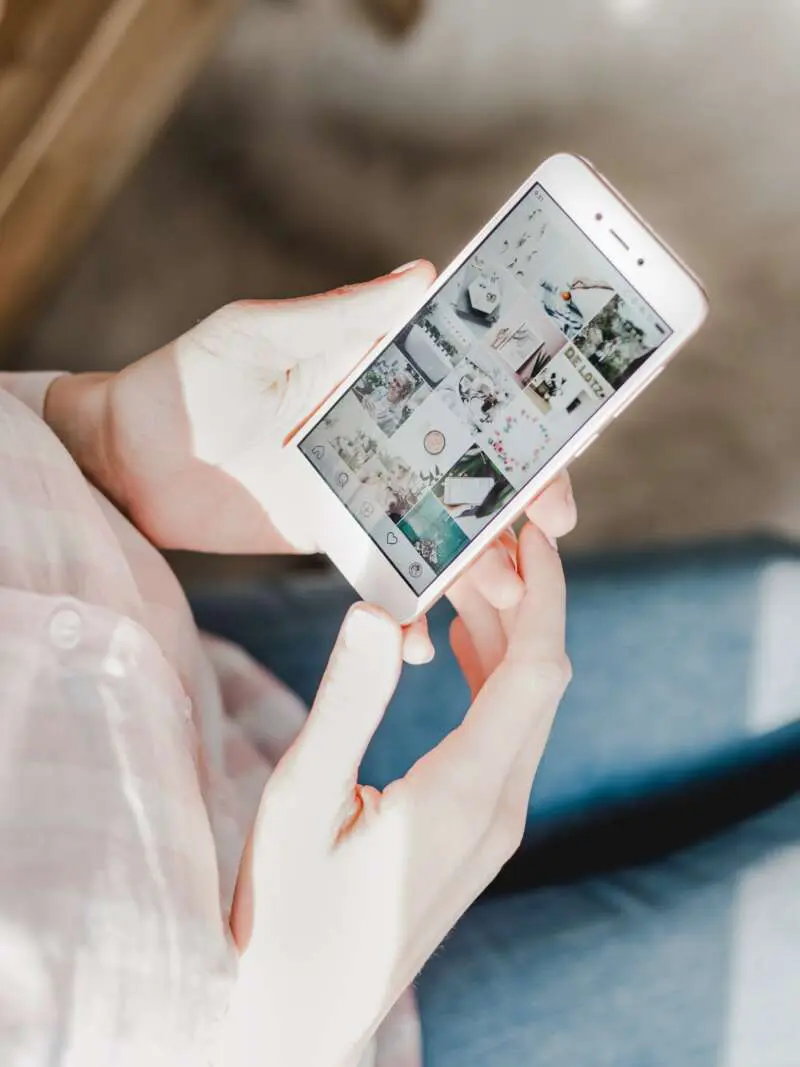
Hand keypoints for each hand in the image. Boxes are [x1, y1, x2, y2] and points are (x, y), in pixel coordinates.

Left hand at [44, 264, 575, 662]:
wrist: (128, 456)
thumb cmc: (191, 376)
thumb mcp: (263, 335)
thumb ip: (342, 316)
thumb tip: (422, 274)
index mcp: (386, 376)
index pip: (477, 392)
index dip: (528, 415)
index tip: (568, 439)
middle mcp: (390, 434)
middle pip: (477, 467)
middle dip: (520, 498)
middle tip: (549, 529)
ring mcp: (368, 491)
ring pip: (444, 525)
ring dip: (478, 561)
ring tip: (500, 598)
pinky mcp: (338, 539)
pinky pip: (390, 574)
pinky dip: (410, 608)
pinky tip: (419, 643)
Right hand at [221, 523, 569, 1066]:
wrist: (303, 1010)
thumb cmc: (287, 911)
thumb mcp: (299, 802)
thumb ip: (343, 705)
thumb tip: (375, 612)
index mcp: (465, 793)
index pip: (538, 670)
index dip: (546, 595)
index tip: (534, 536)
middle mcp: (500, 807)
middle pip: (540, 680)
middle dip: (521, 602)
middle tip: (474, 545)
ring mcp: (497, 824)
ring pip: (525, 707)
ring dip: (504, 639)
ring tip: (457, 584)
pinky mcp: (482, 831)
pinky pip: (507, 736)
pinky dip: (492, 680)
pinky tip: (458, 647)